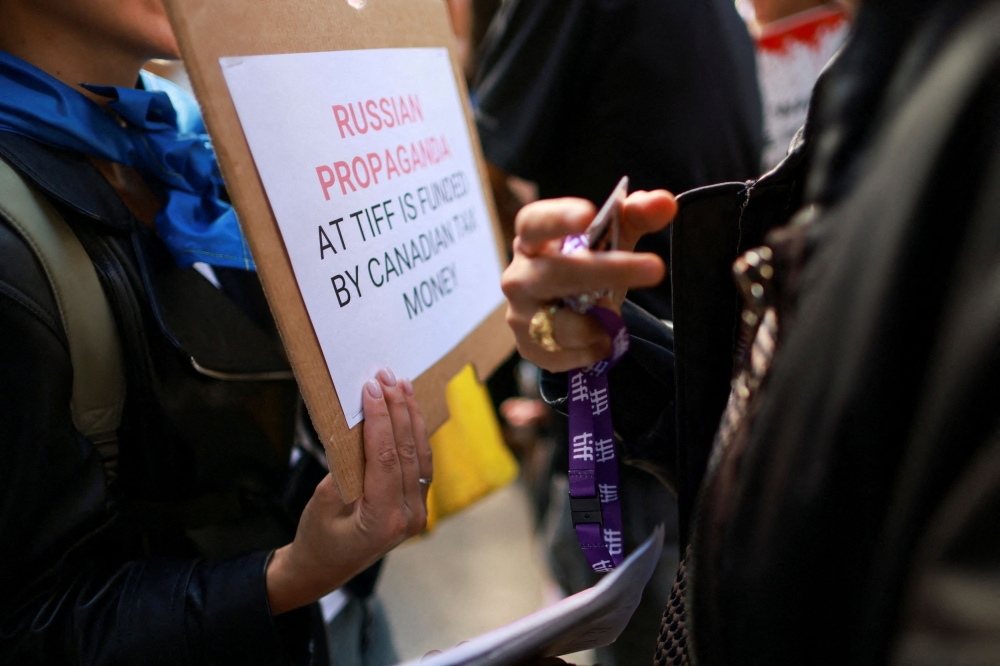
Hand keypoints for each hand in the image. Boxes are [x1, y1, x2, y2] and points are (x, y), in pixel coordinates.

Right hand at [265, 368, 431, 614]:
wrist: (322, 570)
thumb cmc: (317, 539)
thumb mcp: (323, 502)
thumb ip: (345, 467)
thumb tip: (360, 425)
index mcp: (384, 519)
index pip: (386, 458)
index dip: (380, 419)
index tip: (372, 389)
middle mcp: (409, 516)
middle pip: (408, 452)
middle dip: (398, 410)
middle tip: (387, 377)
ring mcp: (417, 513)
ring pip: (420, 455)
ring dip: (411, 417)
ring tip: (402, 386)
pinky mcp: (417, 506)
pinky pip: (420, 465)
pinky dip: (415, 435)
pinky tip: (410, 412)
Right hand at [501, 191, 676, 371]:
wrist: (562, 318)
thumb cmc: (583, 268)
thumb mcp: (609, 241)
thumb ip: (636, 217)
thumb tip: (664, 202)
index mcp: (533, 240)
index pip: (534, 223)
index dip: (558, 219)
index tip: (589, 214)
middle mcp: (519, 276)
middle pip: (557, 273)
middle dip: (607, 271)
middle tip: (656, 268)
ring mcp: (521, 315)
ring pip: (567, 323)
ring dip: (601, 322)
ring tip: (611, 316)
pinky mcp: (530, 348)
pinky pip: (574, 354)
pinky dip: (596, 347)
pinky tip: (597, 338)